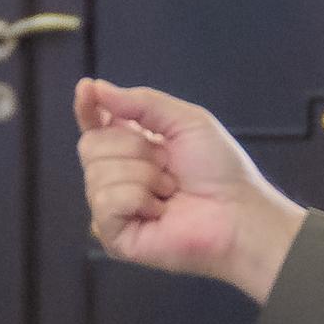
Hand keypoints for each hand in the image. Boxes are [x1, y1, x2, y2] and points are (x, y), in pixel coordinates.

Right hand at [74, 81, 305, 303]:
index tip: (86, 89)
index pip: (94, 124)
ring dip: (142, 176)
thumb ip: (141, 101)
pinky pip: (105, 203)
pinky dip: (137, 199)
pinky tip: (159, 210)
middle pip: (90, 145)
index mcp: (130, 145)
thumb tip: (95, 88)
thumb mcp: (185, 120)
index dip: (86, 107)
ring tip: (169, 190)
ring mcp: (113, 207)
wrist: (237, 211)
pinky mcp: (115, 236)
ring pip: (97, 174)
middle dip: (133, 147)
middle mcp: (116, 175)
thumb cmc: (218, 168)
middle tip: (167, 163)